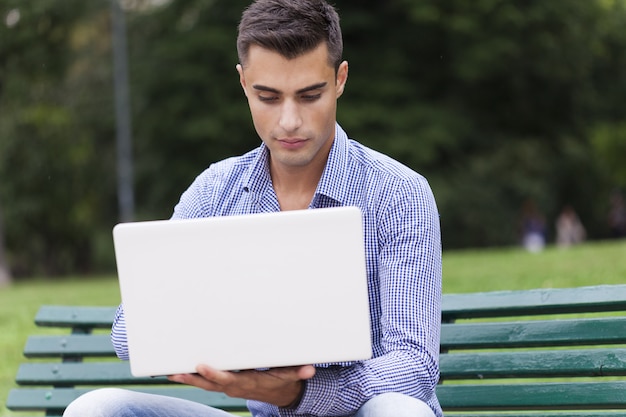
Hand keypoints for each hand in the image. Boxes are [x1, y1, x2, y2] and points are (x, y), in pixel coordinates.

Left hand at [168, 364, 315, 407]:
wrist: (278, 394)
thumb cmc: (281, 380)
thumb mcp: (290, 375)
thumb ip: (297, 372)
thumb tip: (309, 370)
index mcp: (247, 383)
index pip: (228, 379)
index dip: (214, 374)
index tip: (202, 366)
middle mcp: (234, 386)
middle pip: (209, 383)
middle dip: (192, 377)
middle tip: (175, 371)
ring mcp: (227, 386)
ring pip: (204, 383)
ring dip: (187, 377)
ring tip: (169, 370)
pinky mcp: (224, 383)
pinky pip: (205, 381)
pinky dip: (191, 376)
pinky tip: (178, 370)